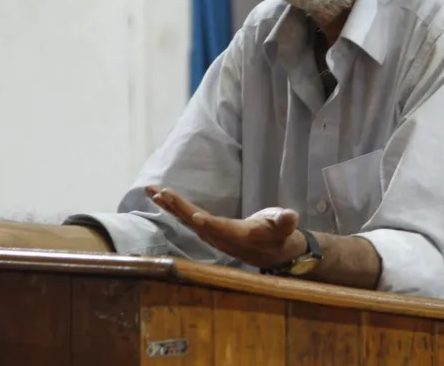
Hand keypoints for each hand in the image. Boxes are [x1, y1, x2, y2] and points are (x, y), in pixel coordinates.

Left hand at [146, 186, 306, 269]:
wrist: (275, 252)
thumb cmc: (282, 235)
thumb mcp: (287, 227)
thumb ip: (285, 223)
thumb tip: (290, 216)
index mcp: (243, 236)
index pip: (224, 230)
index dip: (211, 224)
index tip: (195, 216)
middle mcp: (224, 239)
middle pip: (198, 224)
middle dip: (180, 209)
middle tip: (162, 193)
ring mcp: (215, 236)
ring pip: (189, 221)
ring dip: (171, 207)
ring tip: (153, 192)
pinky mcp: (210, 231)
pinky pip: (189, 219)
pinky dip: (175, 208)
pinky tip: (162, 199)